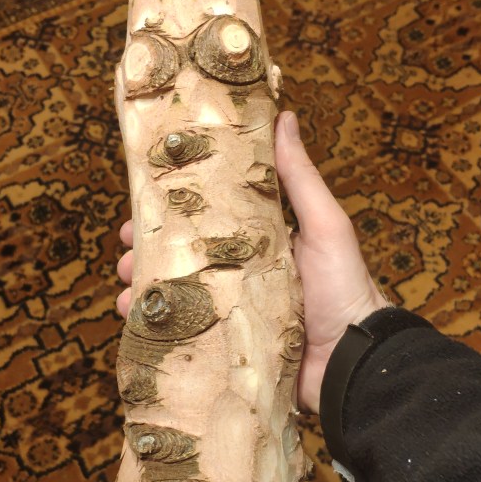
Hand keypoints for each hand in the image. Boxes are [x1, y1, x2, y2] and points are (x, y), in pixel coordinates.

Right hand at [115, 110, 387, 413]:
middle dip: (149, 251)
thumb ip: (300, 178)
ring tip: (125, 288)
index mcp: (261, 243)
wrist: (354, 364)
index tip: (142, 202)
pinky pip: (185, 336)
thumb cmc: (346, 289)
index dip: (174, 210)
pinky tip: (137, 323)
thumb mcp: (325, 226)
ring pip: (178, 295)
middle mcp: (243, 276)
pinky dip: (158, 329)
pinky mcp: (227, 349)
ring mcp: (233, 313)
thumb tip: (283, 118)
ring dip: (147, 288)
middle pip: (185, 257)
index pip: (208, 219)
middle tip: (125, 248)